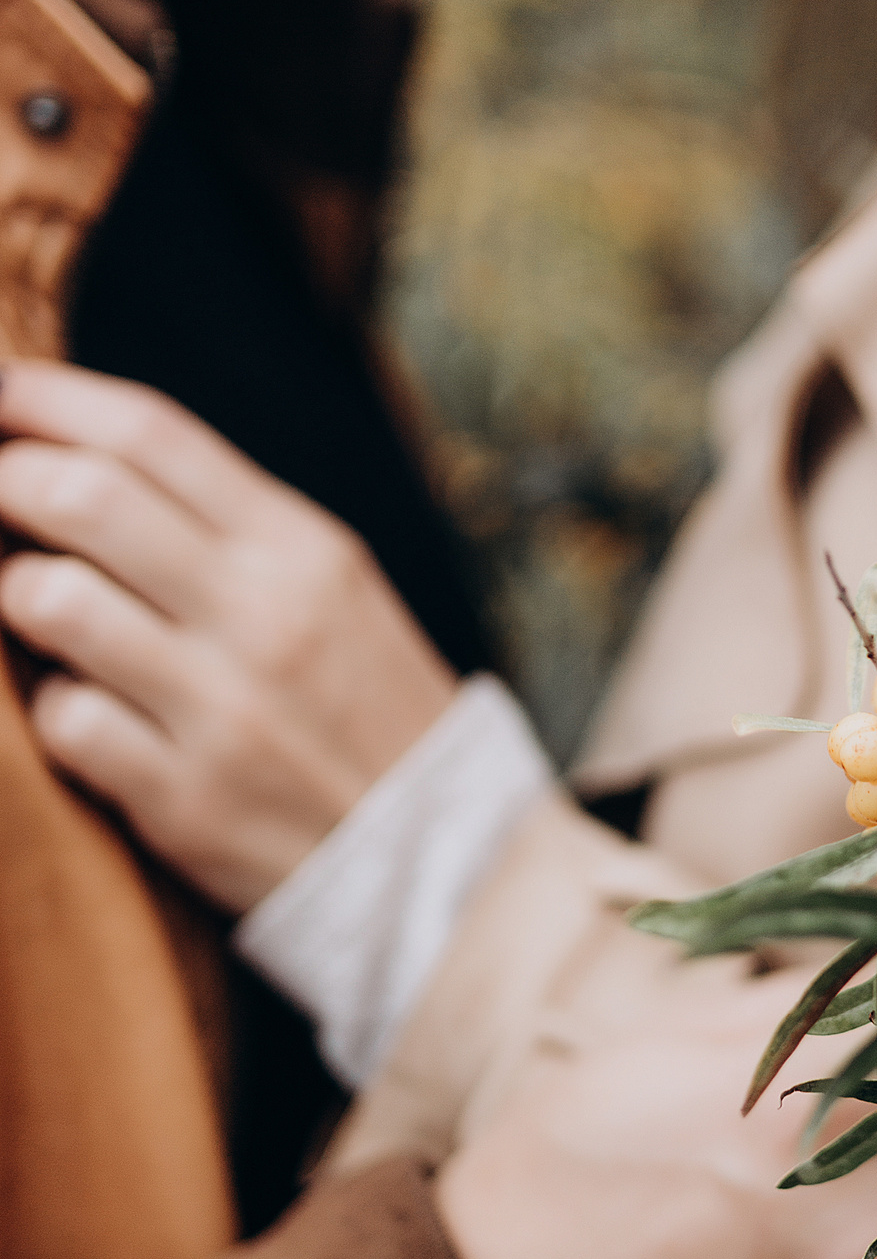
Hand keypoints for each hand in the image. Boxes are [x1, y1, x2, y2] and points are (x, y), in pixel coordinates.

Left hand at [0, 362, 455, 910]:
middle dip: (3, 480)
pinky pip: (64, 721)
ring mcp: (220, 708)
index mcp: (302, 549)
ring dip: (16, 596)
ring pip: (50, 601)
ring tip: (35, 609)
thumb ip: (227, 527)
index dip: (48, 398)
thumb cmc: (371, 713)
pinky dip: (57, 708)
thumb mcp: (334, 590)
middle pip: (83, 497)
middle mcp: (262, 615)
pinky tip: (88, 711)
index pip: (151, 434)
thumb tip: (89, 466)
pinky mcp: (183, 799)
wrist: (450, 860)